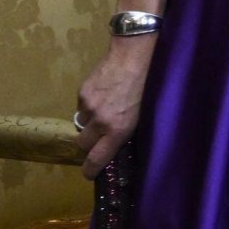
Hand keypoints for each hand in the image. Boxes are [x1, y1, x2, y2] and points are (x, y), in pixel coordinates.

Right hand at [74, 39, 155, 180]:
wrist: (133, 55)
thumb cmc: (148, 86)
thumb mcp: (144, 115)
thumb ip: (127, 132)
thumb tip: (119, 143)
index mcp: (117, 130)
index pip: (96, 159)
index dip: (90, 170)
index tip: (89, 173)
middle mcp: (99, 121)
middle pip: (82, 144)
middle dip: (88, 145)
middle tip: (98, 139)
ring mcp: (88, 106)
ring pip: (81, 124)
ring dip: (89, 123)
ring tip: (105, 111)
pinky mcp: (82, 92)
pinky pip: (81, 107)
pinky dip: (89, 106)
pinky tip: (103, 96)